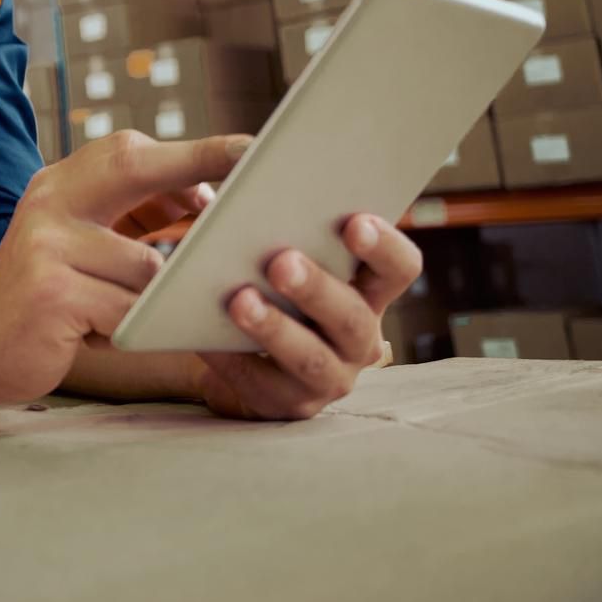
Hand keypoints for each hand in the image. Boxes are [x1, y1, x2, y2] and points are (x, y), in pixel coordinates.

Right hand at [0, 130, 248, 408]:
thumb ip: (129, 218)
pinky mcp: (50, 292)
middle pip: (132, 167)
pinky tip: (134, 337)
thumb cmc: (45, 296)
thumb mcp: (79, 244)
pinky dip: (145, 326)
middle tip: (253, 171)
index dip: (188, 151)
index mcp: (59, 185)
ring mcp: (45, 245)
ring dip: (167, 292)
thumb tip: (203, 198)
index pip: (126, 151)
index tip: (245, 150)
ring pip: (146, 262)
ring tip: (167, 309)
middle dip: (195, 165)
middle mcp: (48, 202)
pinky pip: (129, 309)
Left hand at [194, 213, 422, 420]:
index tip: (353, 222)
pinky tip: (203, 338)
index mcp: (366, 292)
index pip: (399, 269)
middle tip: (281, 261)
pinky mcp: (287, 404)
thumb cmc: (269, 290)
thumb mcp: (283, 261)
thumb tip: (233, 196)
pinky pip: (259, 384)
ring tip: (239, 301)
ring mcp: (329, 378)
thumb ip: (278, 233)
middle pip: (352, 317)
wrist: (244, 358)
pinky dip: (229, 358)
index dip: (383, 247)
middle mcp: (359, 340)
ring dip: (275, 328)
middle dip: (316, 288)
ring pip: (310, 358)